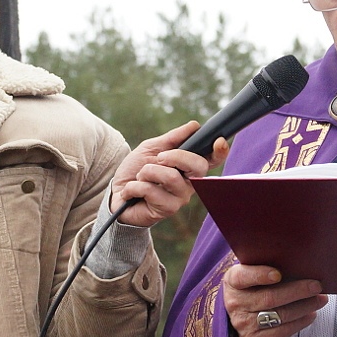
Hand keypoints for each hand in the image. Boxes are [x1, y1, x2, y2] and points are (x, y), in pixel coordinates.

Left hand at [110, 121, 227, 227]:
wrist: (116, 194)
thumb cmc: (136, 170)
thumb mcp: (152, 148)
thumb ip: (173, 138)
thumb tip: (194, 125)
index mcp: (189, 167)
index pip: (212, 160)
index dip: (220, 151)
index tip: (219, 141)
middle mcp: (190, 184)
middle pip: (198, 166)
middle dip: (176, 156)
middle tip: (159, 158)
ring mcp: (180, 198)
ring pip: (171, 177)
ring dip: (148, 171)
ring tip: (140, 176)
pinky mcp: (166, 210)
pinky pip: (152, 190)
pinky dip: (135, 185)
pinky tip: (132, 192)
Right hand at [223, 264, 327, 336]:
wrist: (242, 313)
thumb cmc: (253, 287)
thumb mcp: (251, 272)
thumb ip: (266, 265)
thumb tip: (298, 263)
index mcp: (233, 281)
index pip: (243, 277)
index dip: (260, 275)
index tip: (278, 274)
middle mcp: (235, 303)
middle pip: (269, 298)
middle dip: (297, 291)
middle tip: (316, 285)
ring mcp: (244, 323)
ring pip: (279, 315)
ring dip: (304, 307)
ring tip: (319, 299)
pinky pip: (282, 332)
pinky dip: (300, 322)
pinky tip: (310, 314)